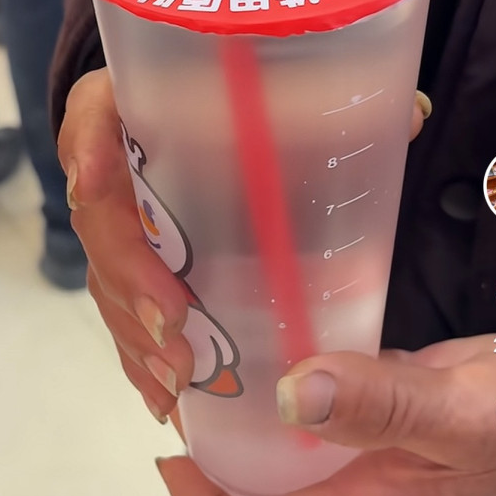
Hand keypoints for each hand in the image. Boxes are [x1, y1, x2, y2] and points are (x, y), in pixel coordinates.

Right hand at [57, 69, 431, 421]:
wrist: (241, 128)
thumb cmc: (277, 107)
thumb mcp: (312, 102)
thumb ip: (352, 107)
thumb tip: (410, 117)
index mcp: (147, 103)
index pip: (96, 112)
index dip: (86, 145)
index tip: (97, 186)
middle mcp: (127, 162)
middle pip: (101, 216)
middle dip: (125, 275)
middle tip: (172, 328)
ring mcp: (129, 218)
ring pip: (108, 275)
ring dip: (133, 329)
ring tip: (177, 379)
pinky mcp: (143, 262)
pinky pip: (126, 308)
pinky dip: (143, 352)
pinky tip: (168, 393)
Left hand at [156, 334, 495, 495]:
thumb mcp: (456, 410)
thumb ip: (382, 405)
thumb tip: (292, 397)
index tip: (169, 460)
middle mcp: (359, 478)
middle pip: (267, 488)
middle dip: (217, 455)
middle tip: (185, 393)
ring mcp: (371, 443)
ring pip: (291, 445)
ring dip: (249, 416)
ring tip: (215, 361)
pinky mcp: (383, 408)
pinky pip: (323, 404)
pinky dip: (291, 382)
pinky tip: (277, 339)